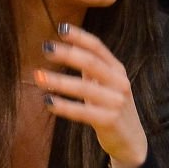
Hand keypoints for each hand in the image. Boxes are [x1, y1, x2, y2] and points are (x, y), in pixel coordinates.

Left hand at [35, 25, 147, 167]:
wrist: (131, 139)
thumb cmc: (111, 106)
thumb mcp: (105, 83)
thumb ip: (91, 67)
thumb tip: (64, 46)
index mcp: (117, 69)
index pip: (98, 47)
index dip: (80, 37)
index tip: (60, 28)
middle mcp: (120, 82)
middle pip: (92, 63)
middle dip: (68, 54)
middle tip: (45, 48)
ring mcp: (116, 102)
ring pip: (85, 88)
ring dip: (59, 81)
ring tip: (38, 76)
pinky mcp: (109, 121)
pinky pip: (83, 112)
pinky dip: (64, 106)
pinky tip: (48, 101)